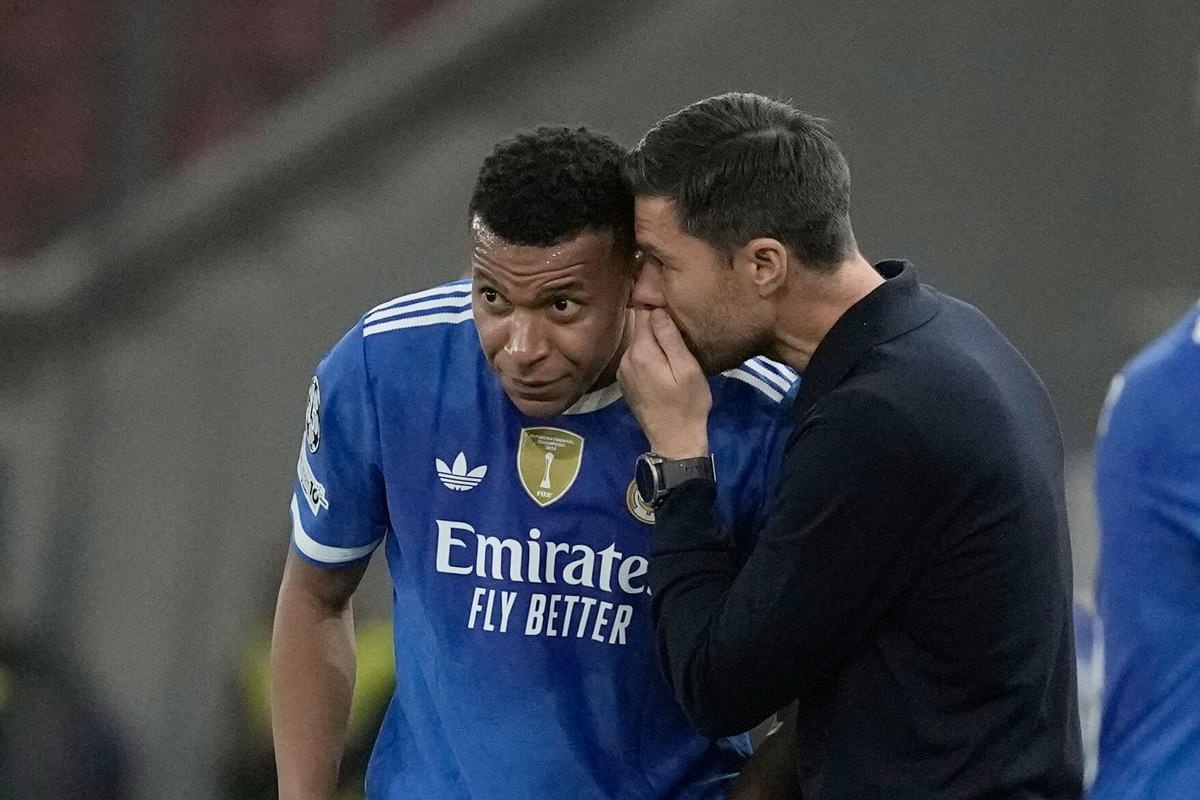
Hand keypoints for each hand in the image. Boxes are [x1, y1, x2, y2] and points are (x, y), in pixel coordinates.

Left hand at [617, 308, 710, 458]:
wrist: (674, 440)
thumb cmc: (687, 404)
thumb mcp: (687, 369)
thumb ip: (670, 338)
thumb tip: (656, 310)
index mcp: (641, 352)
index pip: (642, 313)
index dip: (655, 303)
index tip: (669, 299)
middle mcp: (626, 358)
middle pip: (638, 327)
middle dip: (654, 321)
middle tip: (675, 321)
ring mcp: (623, 371)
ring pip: (637, 342)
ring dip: (653, 338)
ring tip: (672, 340)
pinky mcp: (626, 381)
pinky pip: (636, 356)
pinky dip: (648, 353)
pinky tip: (663, 360)